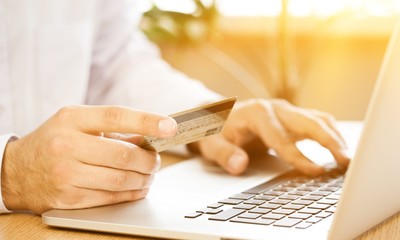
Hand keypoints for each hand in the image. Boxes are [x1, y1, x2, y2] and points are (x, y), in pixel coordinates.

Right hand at [1, 105, 176, 213]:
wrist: (16, 171)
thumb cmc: (53, 141)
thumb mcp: (77, 123)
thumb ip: (111, 128)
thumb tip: (147, 138)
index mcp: (72, 119)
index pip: (116, 116)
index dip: (147, 121)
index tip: (170, 126)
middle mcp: (67, 145)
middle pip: (124, 155)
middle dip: (149, 160)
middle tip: (156, 160)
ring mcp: (67, 174)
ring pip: (120, 179)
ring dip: (143, 179)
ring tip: (149, 175)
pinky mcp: (68, 198)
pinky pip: (110, 197)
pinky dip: (130, 193)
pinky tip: (137, 188)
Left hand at [189, 99, 349, 175]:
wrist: (217, 117)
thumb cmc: (216, 130)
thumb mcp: (212, 143)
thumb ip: (225, 154)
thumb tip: (240, 165)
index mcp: (256, 113)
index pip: (280, 137)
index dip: (298, 155)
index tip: (315, 170)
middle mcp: (275, 108)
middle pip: (308, 121)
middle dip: (328, 140)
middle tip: (346, 160)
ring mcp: (285, 111)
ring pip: (317, 119)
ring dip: (334, 136)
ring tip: (348, 157)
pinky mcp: (291, 117)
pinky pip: (316, 121)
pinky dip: (330, 133)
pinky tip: (339, 148)